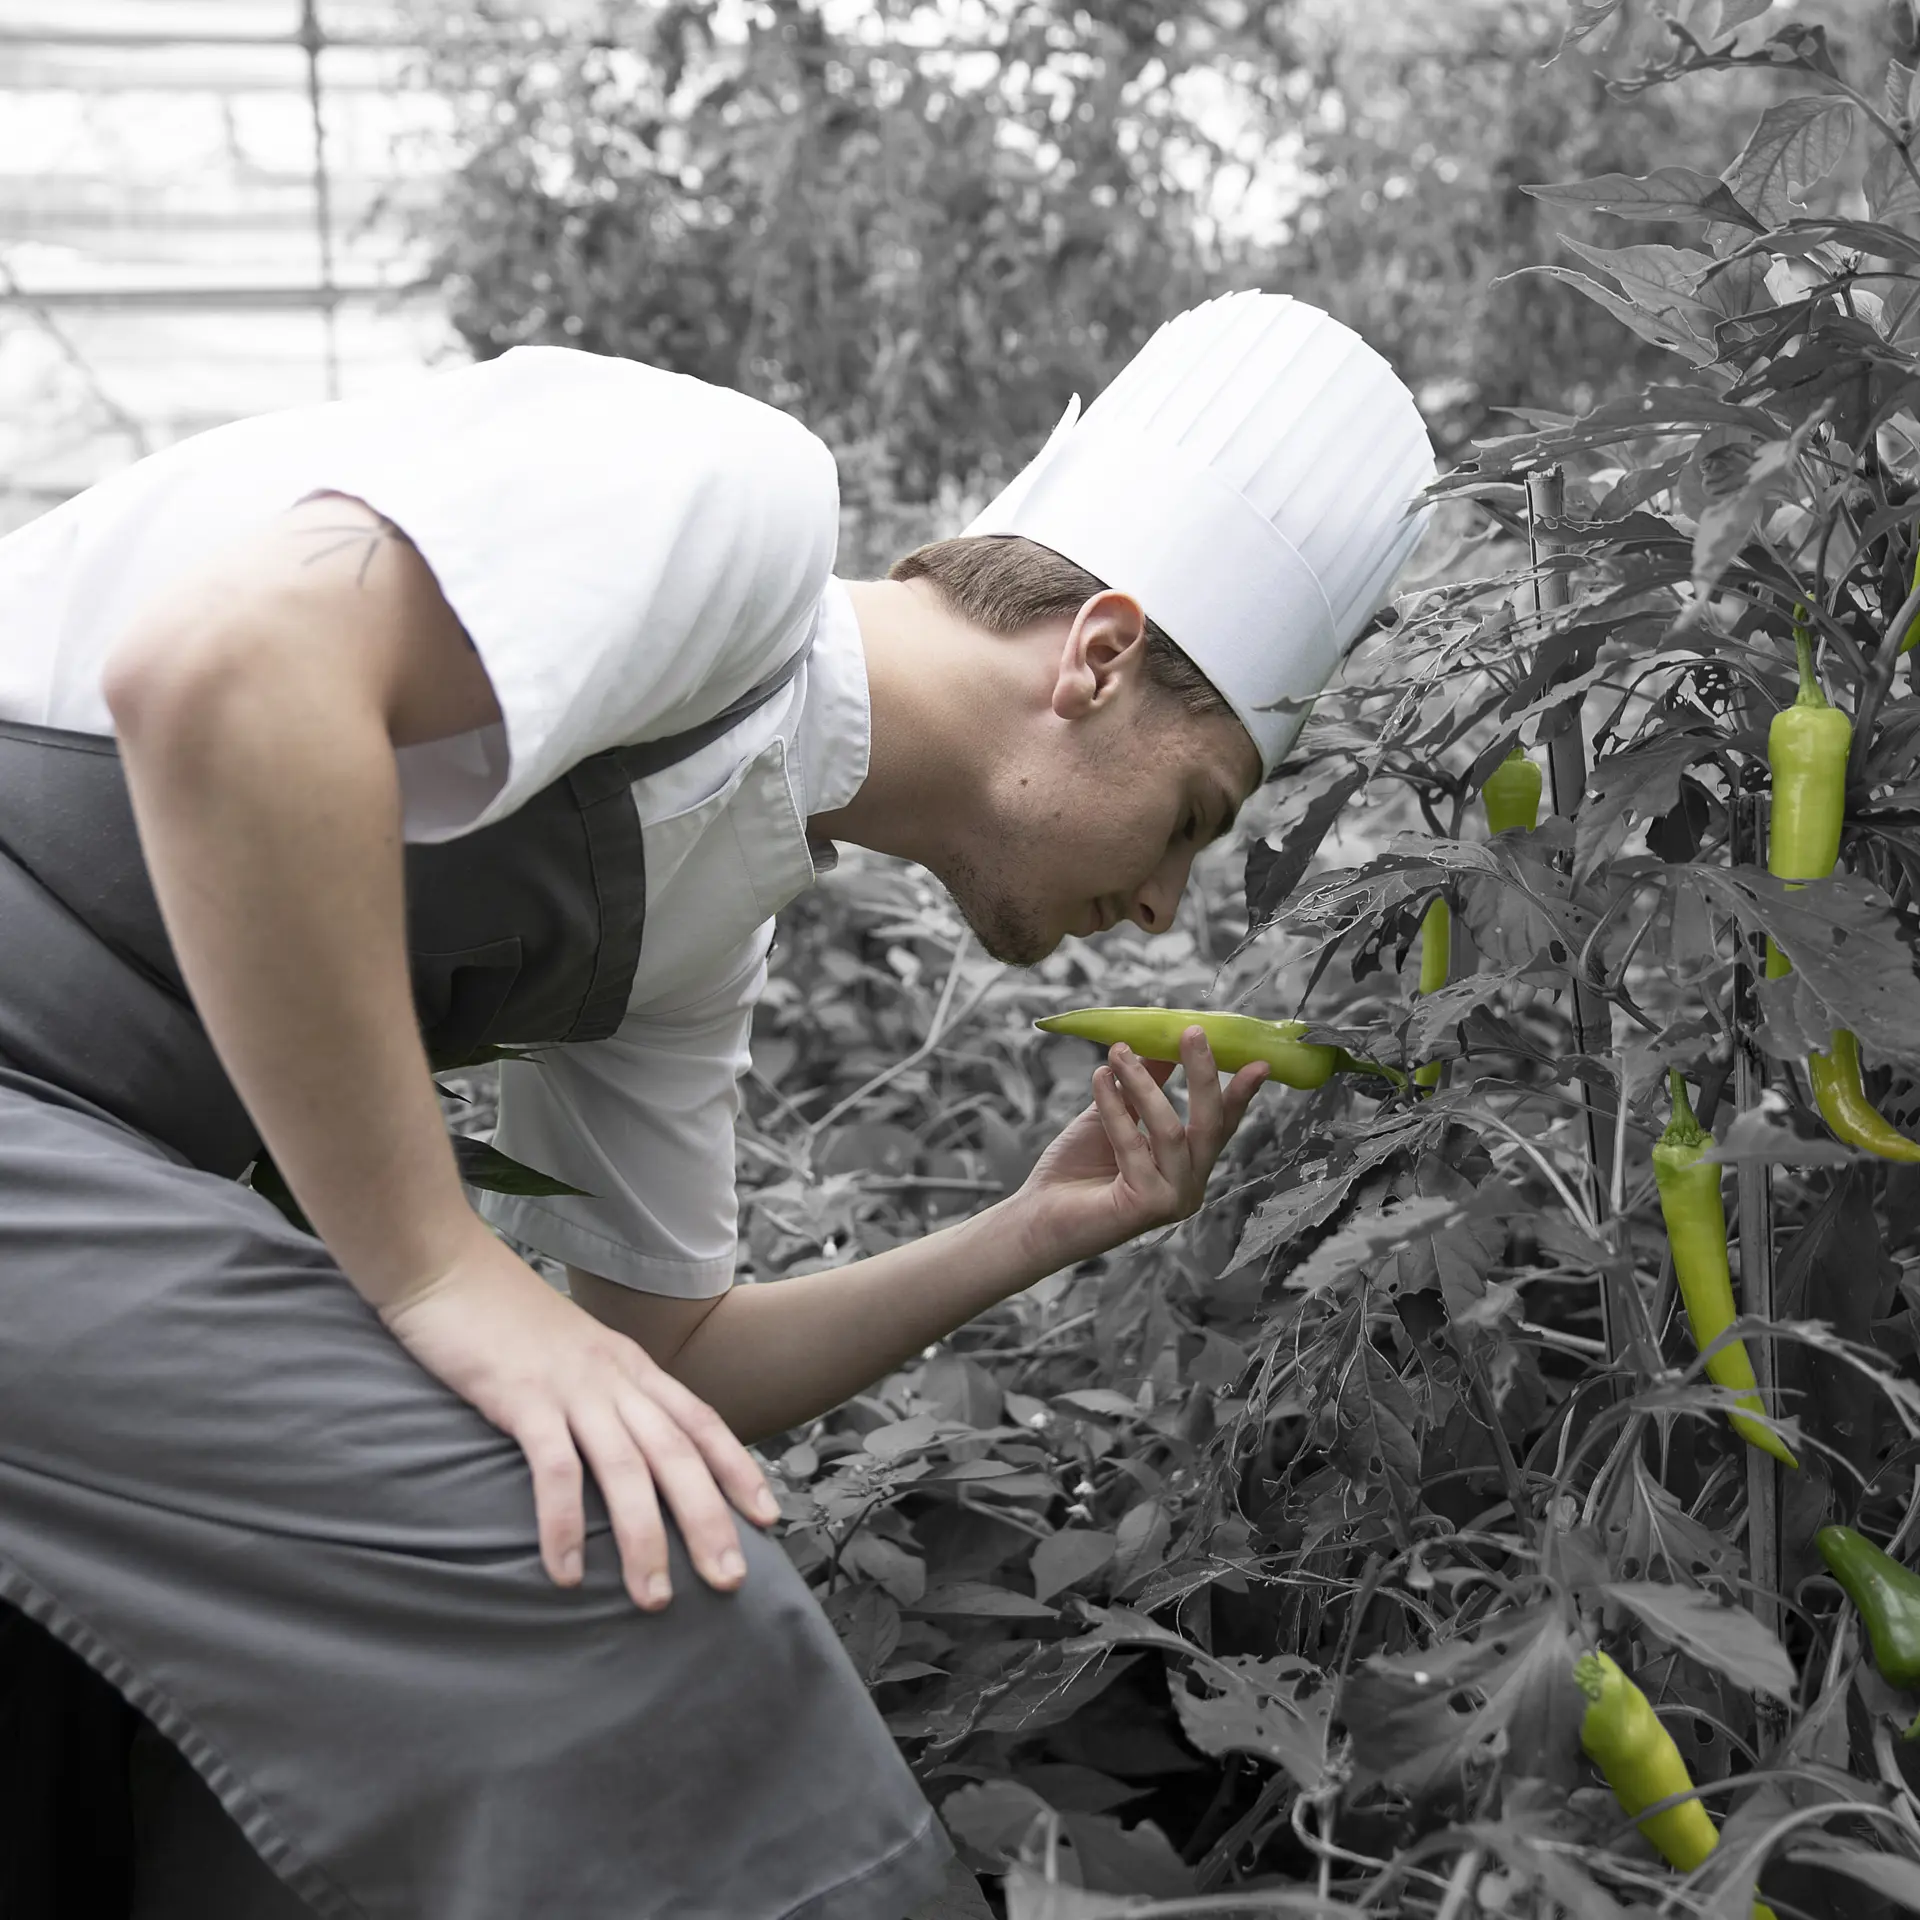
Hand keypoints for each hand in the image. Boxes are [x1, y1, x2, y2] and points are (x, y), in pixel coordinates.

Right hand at [379, 1229, 779, 1609]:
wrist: (446, 1266)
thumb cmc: (503, 1320)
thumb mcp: (573, 1353)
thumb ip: (602, 1393)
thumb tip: (624, 1450)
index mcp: (630, 1366)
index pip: (700, 1421)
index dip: (737, 1470)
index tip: (768, 1519)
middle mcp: (613, 1376)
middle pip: (677, 1454)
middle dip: (709, 1520)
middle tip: (731, 1581)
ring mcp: (570, 1386)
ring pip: (626, 1468)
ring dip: (644, 1538)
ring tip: (653, 1599)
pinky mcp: (521, 1397)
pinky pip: (554, 1467)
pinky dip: (563, 1524)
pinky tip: (566, 1574)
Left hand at [1014, 1028, 1267, 1268]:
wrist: (1036, 1215)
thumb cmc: (1078, 1168)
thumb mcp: (1116, 1115)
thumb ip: (1144, 1086)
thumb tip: (1163, 1046)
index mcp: (1189, 1167)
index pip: (1220, 1125)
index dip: (1239, 1093)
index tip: (1258, 1061)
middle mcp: (1189, 1186)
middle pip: (1209, 1126)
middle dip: (1203, 1075)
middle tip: (1193, 1033)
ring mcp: (1173, 1199)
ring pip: (1170, 1131)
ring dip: (1144, 1084)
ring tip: (1119, 1051)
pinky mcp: (1148, 1207)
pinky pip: (1133, 1145)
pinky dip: (1115, 1108)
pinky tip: (1101, 1079)